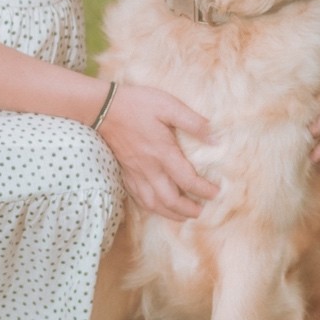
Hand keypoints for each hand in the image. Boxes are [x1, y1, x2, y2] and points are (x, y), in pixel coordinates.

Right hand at [97, 84, 217, 220]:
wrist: (103, 107)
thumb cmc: (138, 104)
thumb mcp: (169, 105)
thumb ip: (193, 122)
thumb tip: (214, 139)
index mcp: (163, 153)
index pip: (187, 180)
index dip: (204, 190)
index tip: (216, 192)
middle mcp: (149, 168)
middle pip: (170, 200)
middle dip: (187, 210)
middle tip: (201, 211)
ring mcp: (135, 172)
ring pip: (153, 204)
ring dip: (169, 214)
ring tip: (182, 216)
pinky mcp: (125, 172)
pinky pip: (138, 197)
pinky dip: (151, 207)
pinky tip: (157, 205)